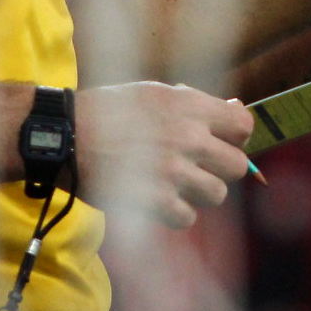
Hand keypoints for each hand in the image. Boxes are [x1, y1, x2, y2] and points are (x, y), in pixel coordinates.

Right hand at [74, 83, 253, 228]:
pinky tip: (158, 201)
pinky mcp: (156, 201)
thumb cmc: (107, 110)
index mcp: (190, 107)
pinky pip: (188, 217)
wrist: (66, 136)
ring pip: (217, 194)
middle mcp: (188, 138)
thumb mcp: (154, 93)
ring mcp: (174, 172)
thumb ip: (195, 103)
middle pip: (237, 166)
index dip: (236, 137)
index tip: (221, 142)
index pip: (244, 126)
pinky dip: (175, 213)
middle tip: (198, 168)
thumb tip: (232, 108)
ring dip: (199, 193)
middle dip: (220, 169)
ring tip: (176, 185)